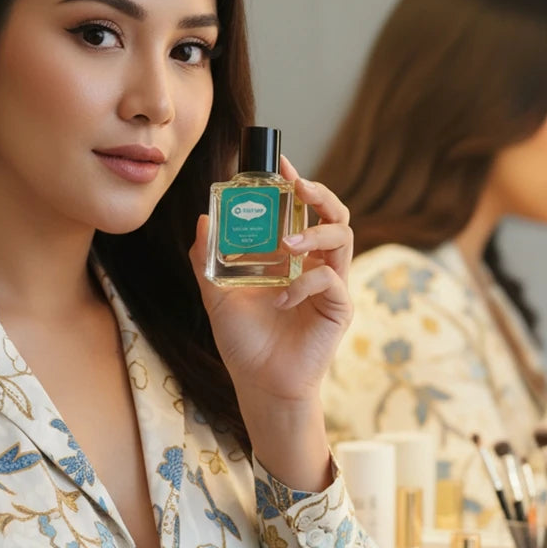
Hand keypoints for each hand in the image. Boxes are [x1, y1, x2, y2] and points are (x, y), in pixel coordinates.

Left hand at [189, 157, 353, 405]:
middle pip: (335, 215)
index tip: (280, 163)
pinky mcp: (339, 308)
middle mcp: (316, 265)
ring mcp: (331, 286)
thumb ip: (208, 260)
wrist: (259, 384)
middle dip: (320, 194)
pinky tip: (281, 299)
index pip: (303, 211)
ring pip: (343, 238)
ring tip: (289, 242)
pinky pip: (331, 281)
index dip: (296, 183)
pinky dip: (304, 283)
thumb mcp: (218, 295)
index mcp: (293, 257)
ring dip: (317, 232)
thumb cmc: (244, 342)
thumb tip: (202, 219)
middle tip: (298, 185)